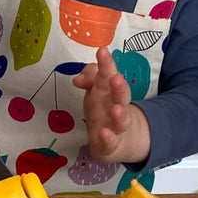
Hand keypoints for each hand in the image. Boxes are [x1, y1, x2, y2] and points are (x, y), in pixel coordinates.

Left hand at [73, 46, 149, 163]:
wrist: (119, 142)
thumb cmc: (104, 110)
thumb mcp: (96, 91)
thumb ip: (89, 78)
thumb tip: (78, 79)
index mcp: (109, 92)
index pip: (108, 76)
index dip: (106, 64)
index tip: (102, 51)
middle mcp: (115, 107)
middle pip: (119, 96)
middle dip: (118, 87)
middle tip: (116, 78)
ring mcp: (115, 127)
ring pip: (120, 120)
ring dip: (119, 114)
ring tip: (116, 109)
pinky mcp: (111, 145)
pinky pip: (110, 143)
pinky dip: (108, 139)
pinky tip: (105, 134)